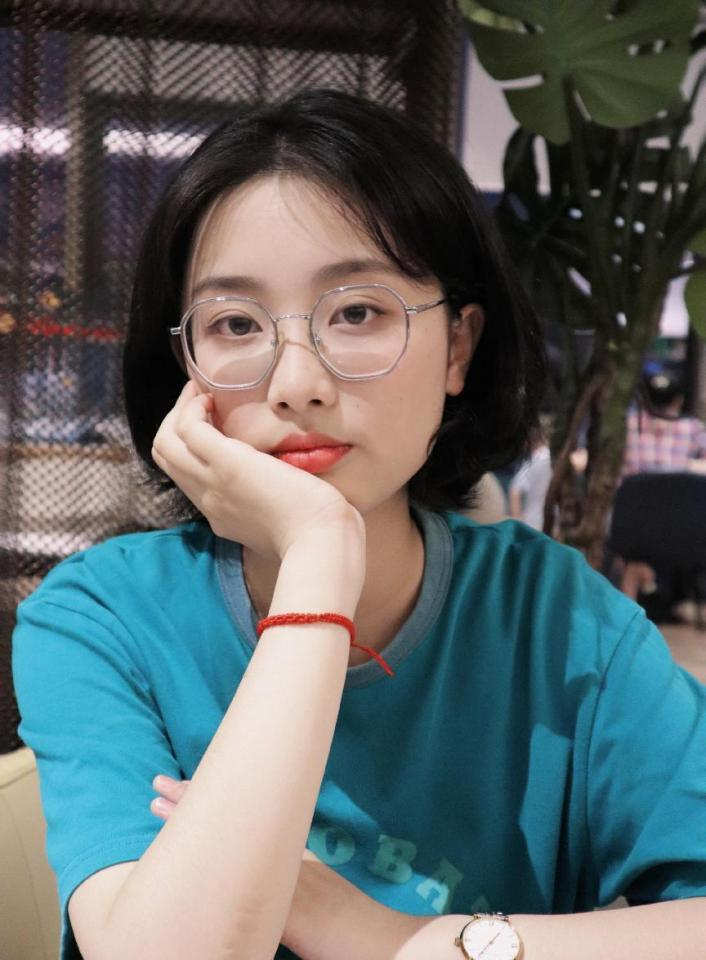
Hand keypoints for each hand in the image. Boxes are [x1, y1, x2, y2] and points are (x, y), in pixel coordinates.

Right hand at [151, 381, 363, 561]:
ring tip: (202, 393)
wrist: (322, 543)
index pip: (187, 478)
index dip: (189, 447)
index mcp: (222, 516)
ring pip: (166, 443)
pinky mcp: (227, 464)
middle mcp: (209, 501)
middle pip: (167, 458)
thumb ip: (275, 508)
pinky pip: (188, 429)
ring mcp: (213, 483)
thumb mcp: (285, 524)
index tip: (210, 423)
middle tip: (199, 400)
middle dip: (176, 423)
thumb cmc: (319, 534)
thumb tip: (284, 490)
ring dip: (180, 411)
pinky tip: (212, 398)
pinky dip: (192, 408)